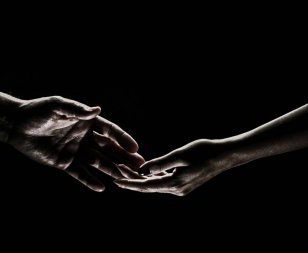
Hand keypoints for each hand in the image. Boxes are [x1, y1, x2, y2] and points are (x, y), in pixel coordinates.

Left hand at [7, 96, 143, 191]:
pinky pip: (80, 174)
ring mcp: (76, 151)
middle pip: (108, 148)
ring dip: (110, 169)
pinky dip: (90, 181)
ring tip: (124, 178)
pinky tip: (101, 187)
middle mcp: (85, 137)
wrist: (17, 125)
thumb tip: (98, 110)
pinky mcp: (65, 163)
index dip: (123, 139)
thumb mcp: (58, 106)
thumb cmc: (38, 111)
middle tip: (139, 166)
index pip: (109, 131)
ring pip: (97, 162)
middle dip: (123, 157)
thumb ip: (77, 110)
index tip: (134, 148)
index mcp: (86, 122)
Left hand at [115, 139, 236, 195]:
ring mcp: (181, 189)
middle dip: (132, 180)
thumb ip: (160, 163)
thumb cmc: (204, 151)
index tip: (116, 180)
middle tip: (117, 171)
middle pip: (149, 187)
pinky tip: (146, 172)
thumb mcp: (180, 155)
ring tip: (127, 170)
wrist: (226, 155)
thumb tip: (142, 170)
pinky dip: (153, 177)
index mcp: (175, 184)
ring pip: (156, 185)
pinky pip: (164, 182)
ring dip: (142, 178)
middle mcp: (177, 190)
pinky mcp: (185, 185)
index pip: (146, 185)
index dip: (130, 182)